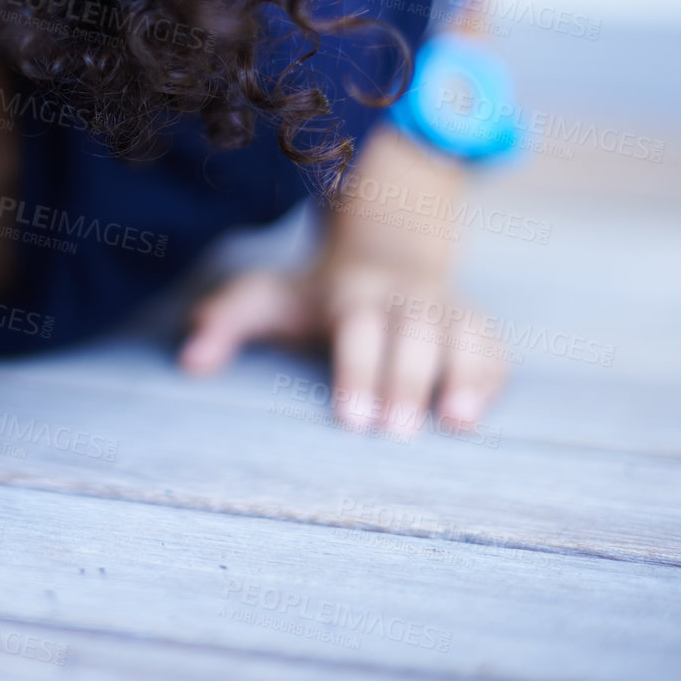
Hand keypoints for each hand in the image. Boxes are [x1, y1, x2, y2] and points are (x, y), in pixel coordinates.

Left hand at [177, 259, 507, 436]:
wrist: (382, 246)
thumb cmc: (314, 291)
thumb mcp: (266, 295)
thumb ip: (226, 321)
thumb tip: (188, 360)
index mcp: (353, 291)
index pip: (359, 326)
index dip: (358, 369)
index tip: (351, 419)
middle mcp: (403, 296)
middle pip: (413, 332)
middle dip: (407, 380)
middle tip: (397, 435)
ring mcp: (443, 308)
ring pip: (463, 332)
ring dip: (465, 373)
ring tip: (459, 423)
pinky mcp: (471, 325)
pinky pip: (491, 344)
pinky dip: (491, 373)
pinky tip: (480, 412)